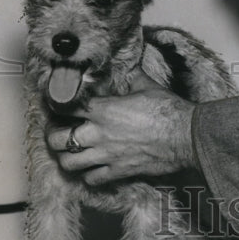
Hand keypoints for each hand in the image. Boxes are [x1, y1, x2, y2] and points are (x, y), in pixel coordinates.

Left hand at [46, 87, 195, 186]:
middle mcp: (98, 133)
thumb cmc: (167, 109)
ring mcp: (106, 155)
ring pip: (69, 163)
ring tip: (70, 152)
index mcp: (103, 109)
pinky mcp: (118, 172)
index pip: (65, 108)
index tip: (55, 105)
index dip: (55, 106)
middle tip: (57, 132)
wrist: (185, 135)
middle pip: (58, 140)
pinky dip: (88, 174)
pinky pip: (91, 179)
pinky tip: (92, 167)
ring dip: (66, 157)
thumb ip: (130, 75)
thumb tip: (129, 61)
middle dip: (53, 136)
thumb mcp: (146, 84)